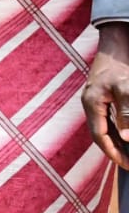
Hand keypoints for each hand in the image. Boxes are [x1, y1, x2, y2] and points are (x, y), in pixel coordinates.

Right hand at [84, 24, 128, 166]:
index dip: (113, 153)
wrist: (115, 46)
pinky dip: (115, 131)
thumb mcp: (126, 90)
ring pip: (102, 128)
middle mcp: (89, 103)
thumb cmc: (120, 67)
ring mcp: (93, 100)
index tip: (128, 166)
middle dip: (114, 151)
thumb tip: (128, 139)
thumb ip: (126, 114)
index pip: (99, 136)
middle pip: (99, 134)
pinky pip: (105, 120)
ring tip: (128, 154)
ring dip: (115, 142)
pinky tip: (124, 136)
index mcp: (91, 103)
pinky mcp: (99, 96)